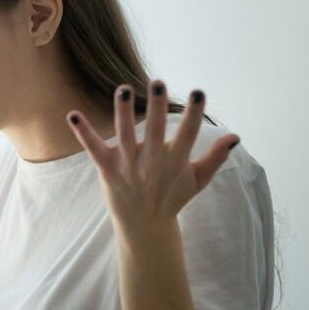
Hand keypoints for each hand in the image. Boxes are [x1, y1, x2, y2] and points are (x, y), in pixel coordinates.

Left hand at [66, 81, 239, 234]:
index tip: (199, 93)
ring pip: (125, 134)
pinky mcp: (107, 169)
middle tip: (157, 82)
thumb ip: (215, 157)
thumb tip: (236, 136)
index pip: (189, 134)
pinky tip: (72, 114)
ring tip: (123, 89)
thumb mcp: (197, 180)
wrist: (145, 227)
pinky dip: (83, 132)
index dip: (194, 114)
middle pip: (156, 129)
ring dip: (124, 112)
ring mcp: (128, 165)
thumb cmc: (172, 199)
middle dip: (157, 107)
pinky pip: (93, 148)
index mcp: (176, 161)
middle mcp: (152, 161)